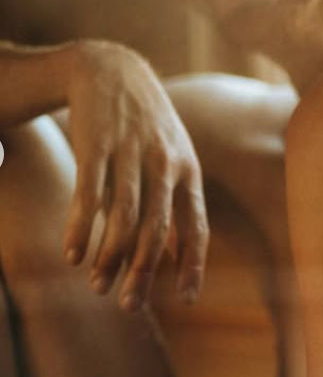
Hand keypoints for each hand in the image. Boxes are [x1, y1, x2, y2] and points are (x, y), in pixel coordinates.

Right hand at [62, 41, 207, 309]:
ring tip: (97, 286)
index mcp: (188, 172)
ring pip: (123, 216)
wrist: (109, 69)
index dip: (193, 264)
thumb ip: (174, 206)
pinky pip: (89, 194)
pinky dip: (81, 228)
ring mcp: (130, 153)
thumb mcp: (172, 159)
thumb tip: (178, 260)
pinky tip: (73, 255)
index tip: (186, 299)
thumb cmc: (144, 128)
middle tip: (128, 306)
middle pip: (158, 229)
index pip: (196, 226)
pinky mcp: (96, 144)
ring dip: (110, 257)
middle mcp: (165, 163)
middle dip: (145, 272)